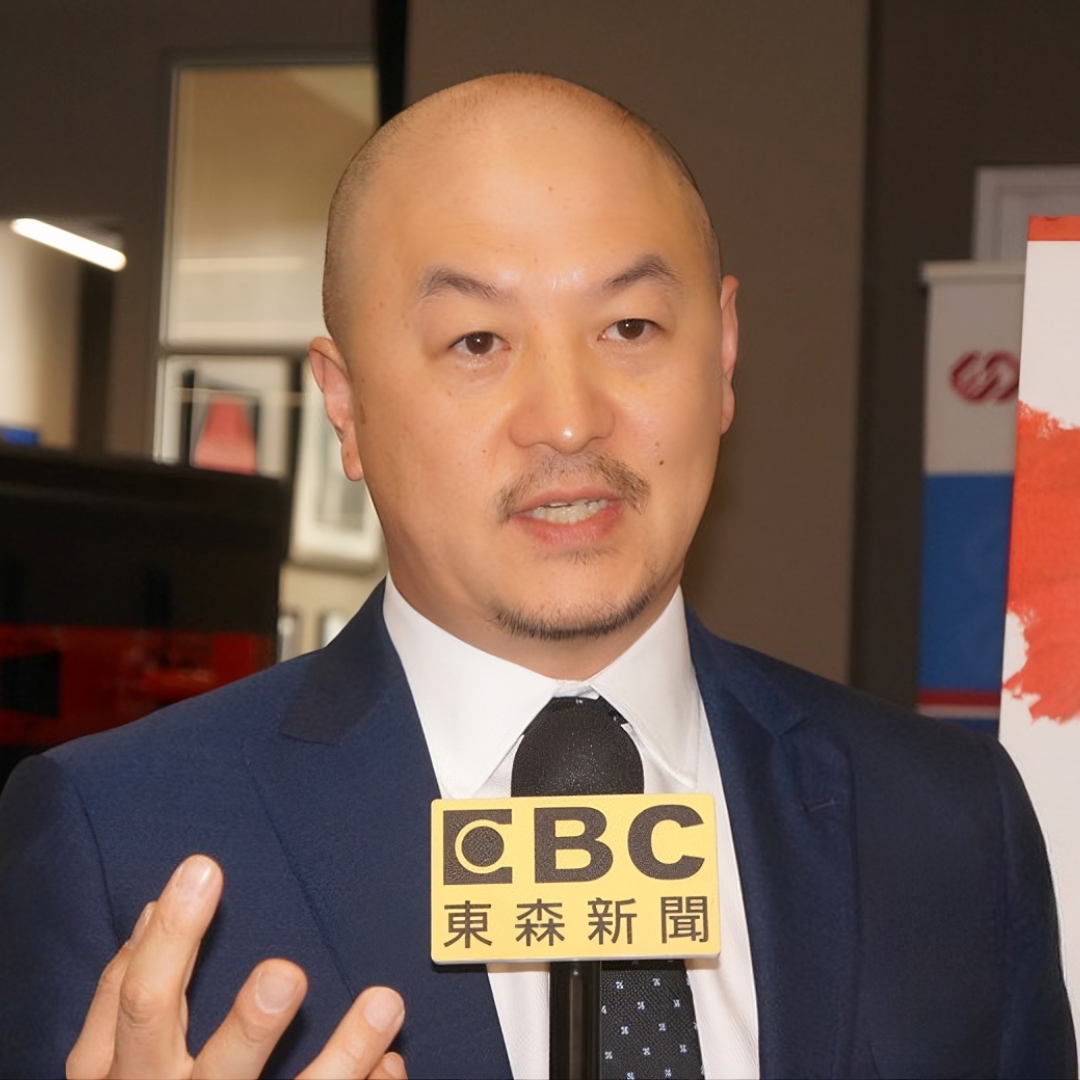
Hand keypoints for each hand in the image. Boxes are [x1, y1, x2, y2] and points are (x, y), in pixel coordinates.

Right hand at [66, 855, 406, 1079]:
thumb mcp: (111, 1063)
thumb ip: (124, 993)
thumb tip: (153, 909)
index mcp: (126, 1076)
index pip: (141, 1000)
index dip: (170, 936)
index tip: (204, 867)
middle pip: (217, 1067)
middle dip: (249, 1026)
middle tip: (286, 973)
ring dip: (345, 1055)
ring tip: (385, 1003)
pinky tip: (392, 1062)